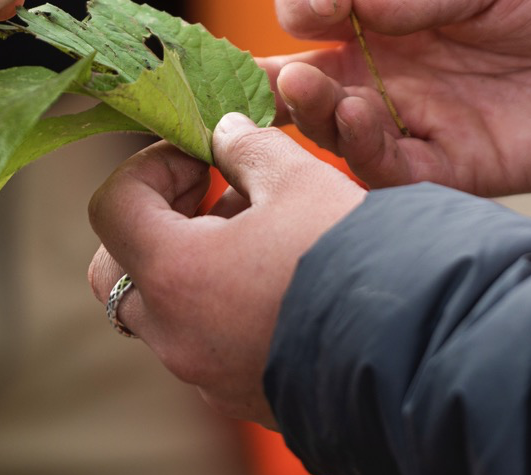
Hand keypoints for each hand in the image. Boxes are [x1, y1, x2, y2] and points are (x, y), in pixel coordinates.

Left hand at [87, 114, 363, 426]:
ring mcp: (205, 374)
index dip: (151, 165)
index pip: (114, 206)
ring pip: (165, 309)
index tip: (202, 154)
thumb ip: (250, 148)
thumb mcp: (300, 179)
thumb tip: (226, 134)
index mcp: (175, 274)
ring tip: (258, 228)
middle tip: (208, 190)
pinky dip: (222, 303)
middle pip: (119, 268)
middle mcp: (176, 334)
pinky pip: (207, 343)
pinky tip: (277, 277)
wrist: (416, 350)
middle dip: (154, 219)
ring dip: (193, 260)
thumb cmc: (351, 256)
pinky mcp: (241, 395)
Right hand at [264, 0, 530, 196]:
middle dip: (275, 81)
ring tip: (305, 89)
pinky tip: (365, 125)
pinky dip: (368, 158)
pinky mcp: (461, 169)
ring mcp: (423, 122)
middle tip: (266, 75)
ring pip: (343, 133)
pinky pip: (397, 177)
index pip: (313, 12)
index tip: (311, 3)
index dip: (299, 7)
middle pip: (310, 83)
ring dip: (315, 116)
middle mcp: (393, 70)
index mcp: (389, 12)